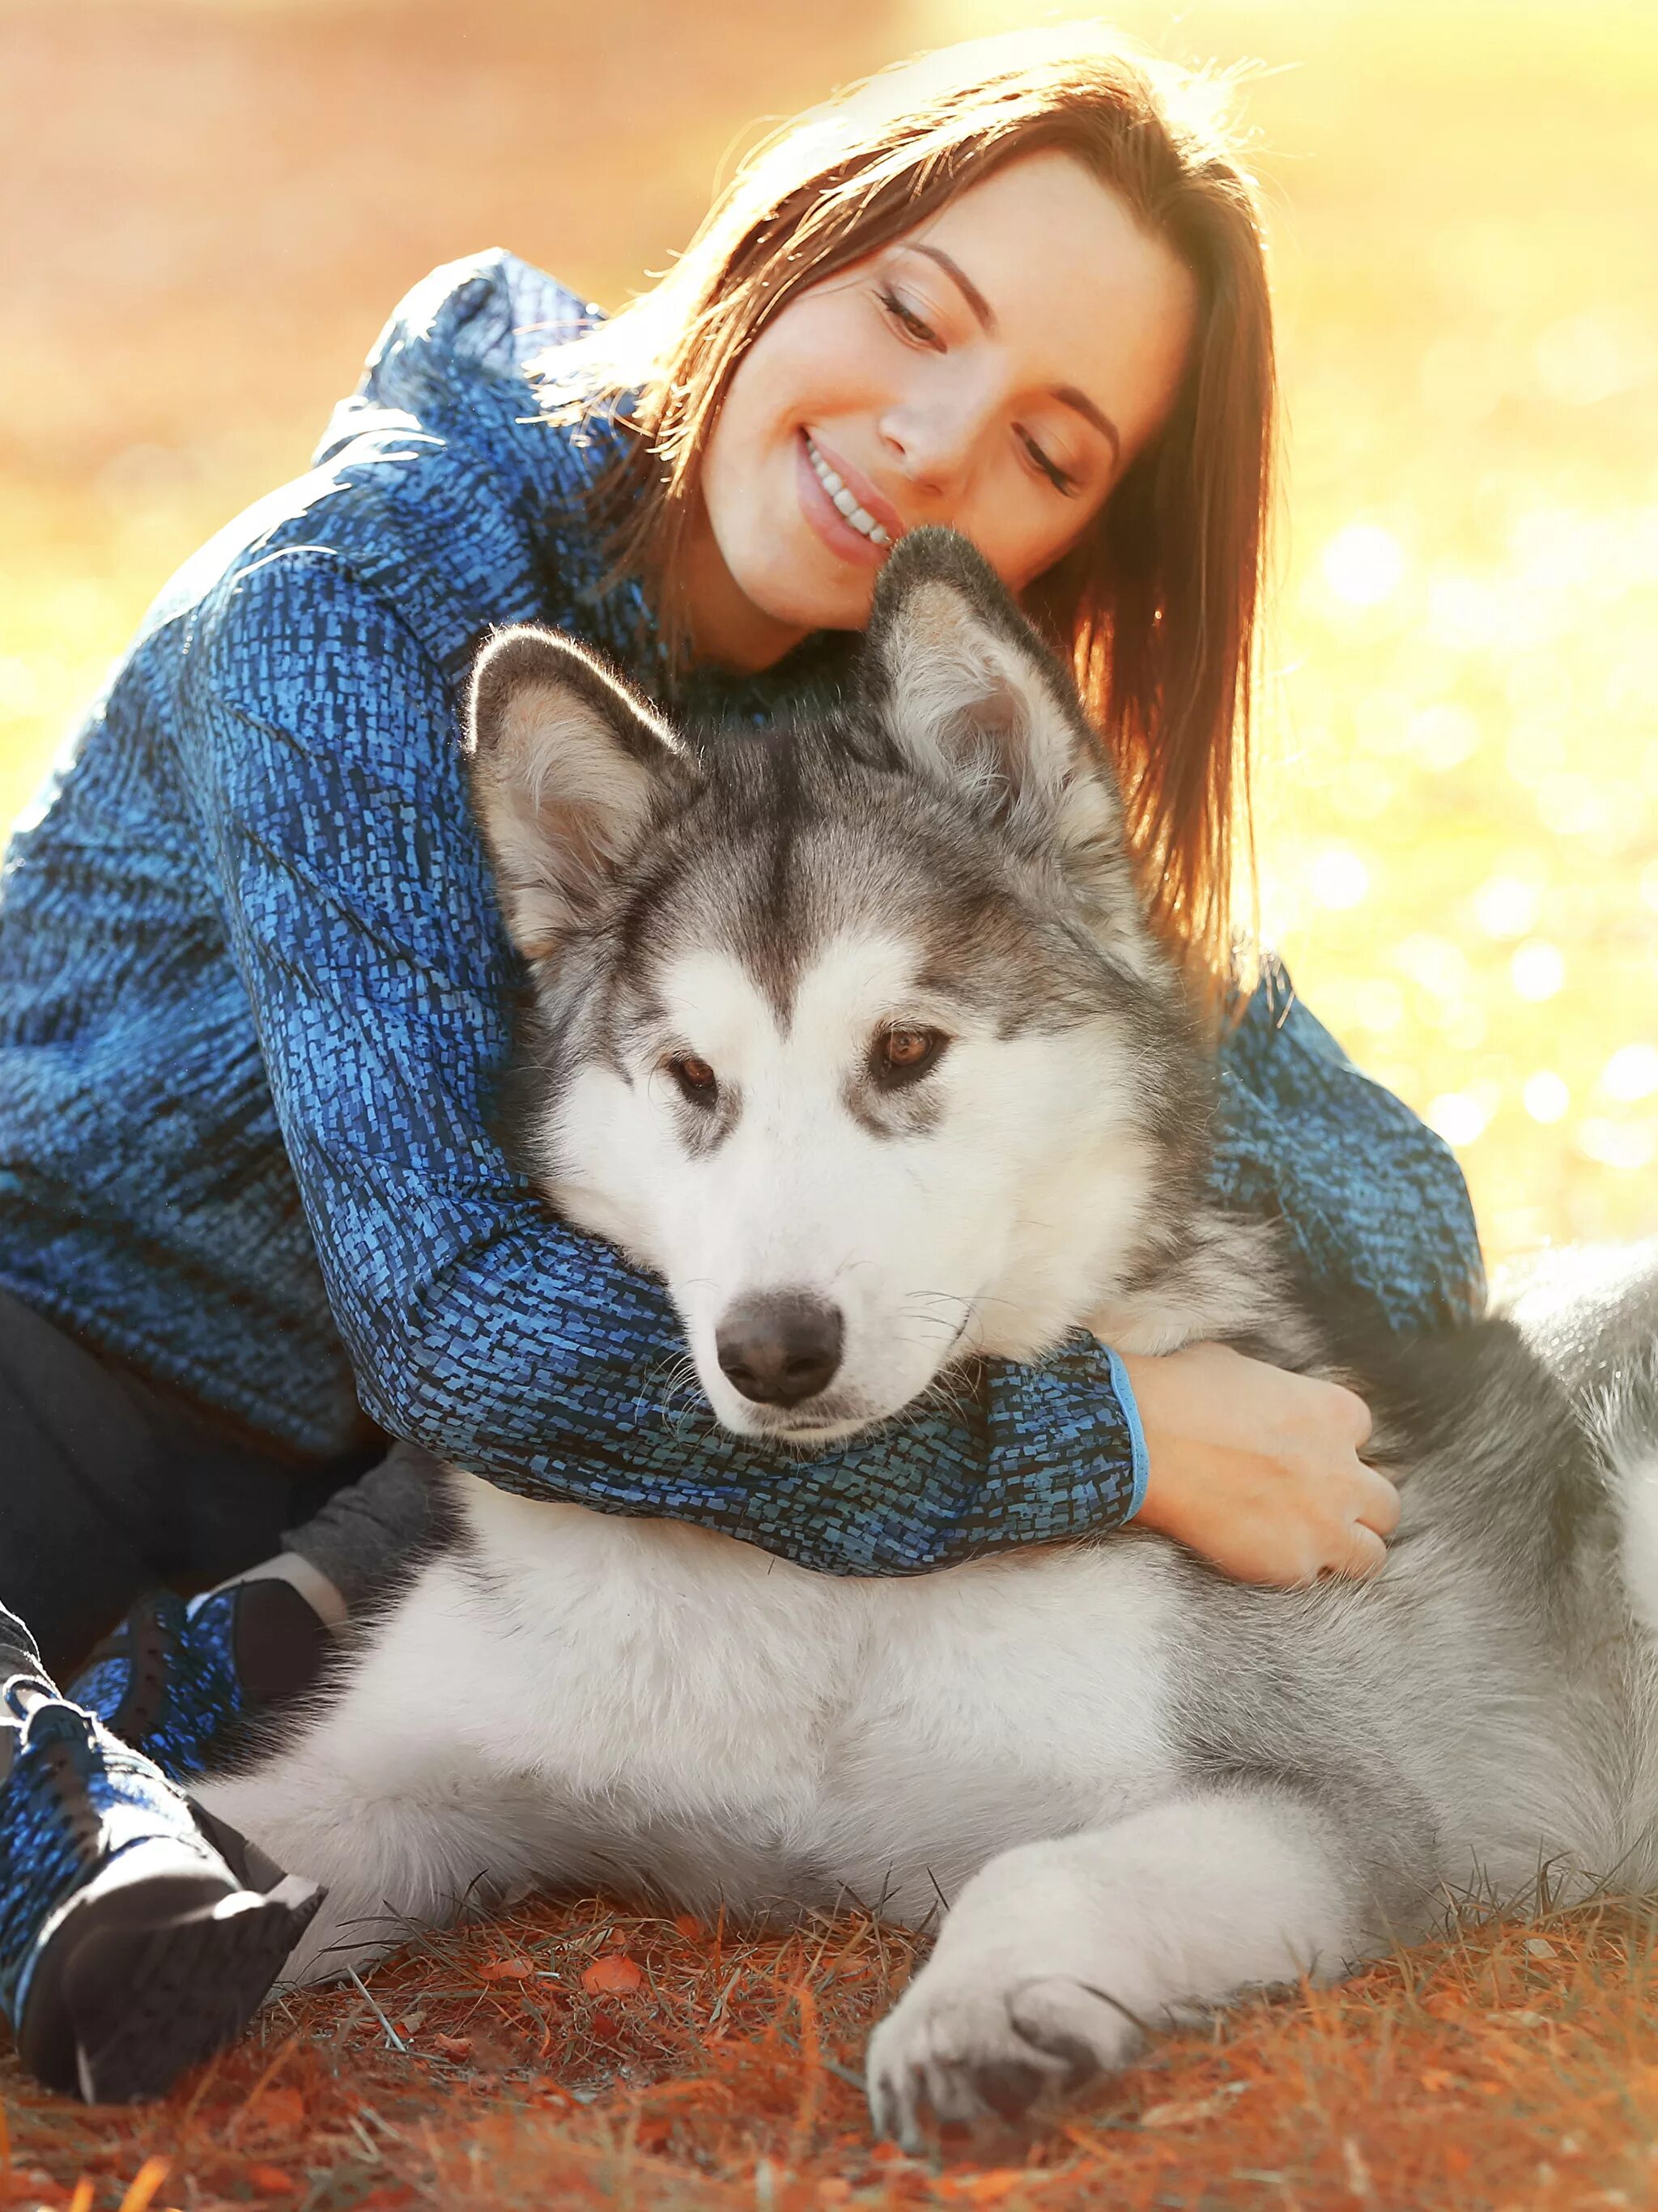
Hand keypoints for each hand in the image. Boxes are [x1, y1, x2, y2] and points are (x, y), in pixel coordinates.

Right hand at [1117, 1342, 1397, 1586]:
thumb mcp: (1239, 1367)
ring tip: (1307, 1547)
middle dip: (1355, 1506)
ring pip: (1371, 1554)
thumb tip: (1257, 1399)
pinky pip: (1313, 1580)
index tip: (1305, 1453)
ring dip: (1344, 1549)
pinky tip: (1262, 1557)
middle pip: (1384, 1504)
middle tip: (1317, 1507)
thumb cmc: (1181, 1392)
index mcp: (1334, 1413)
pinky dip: (1292, 1571)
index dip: (1332, 1446)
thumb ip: (1272, 1392)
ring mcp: (1323, 1524)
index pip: (1363, 1435)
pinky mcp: (1292, 1565)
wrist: (1143, 1440)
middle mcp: (1343, 1472)